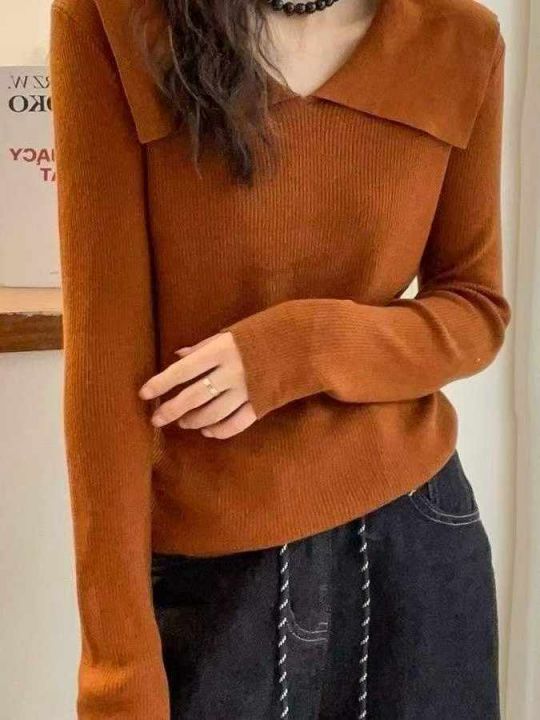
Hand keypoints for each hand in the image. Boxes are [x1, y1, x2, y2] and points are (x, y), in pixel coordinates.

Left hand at [138, 331, 255, 438]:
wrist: (304, 341)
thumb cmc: (262, 333)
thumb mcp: (231, 334)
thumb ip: (203, 347)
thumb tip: (178, 356)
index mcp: (222, 349)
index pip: (183, 369)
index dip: (161, 382)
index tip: (144, 393)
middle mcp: (232, 371)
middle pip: (194, 396)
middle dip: (172, 409)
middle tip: (157, 418)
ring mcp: (247, 390)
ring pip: (213, 413)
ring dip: (194, 420)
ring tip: (183, 422)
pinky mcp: (261, 403)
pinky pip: (236, 423)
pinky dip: (220, 430)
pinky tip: (208, 431)